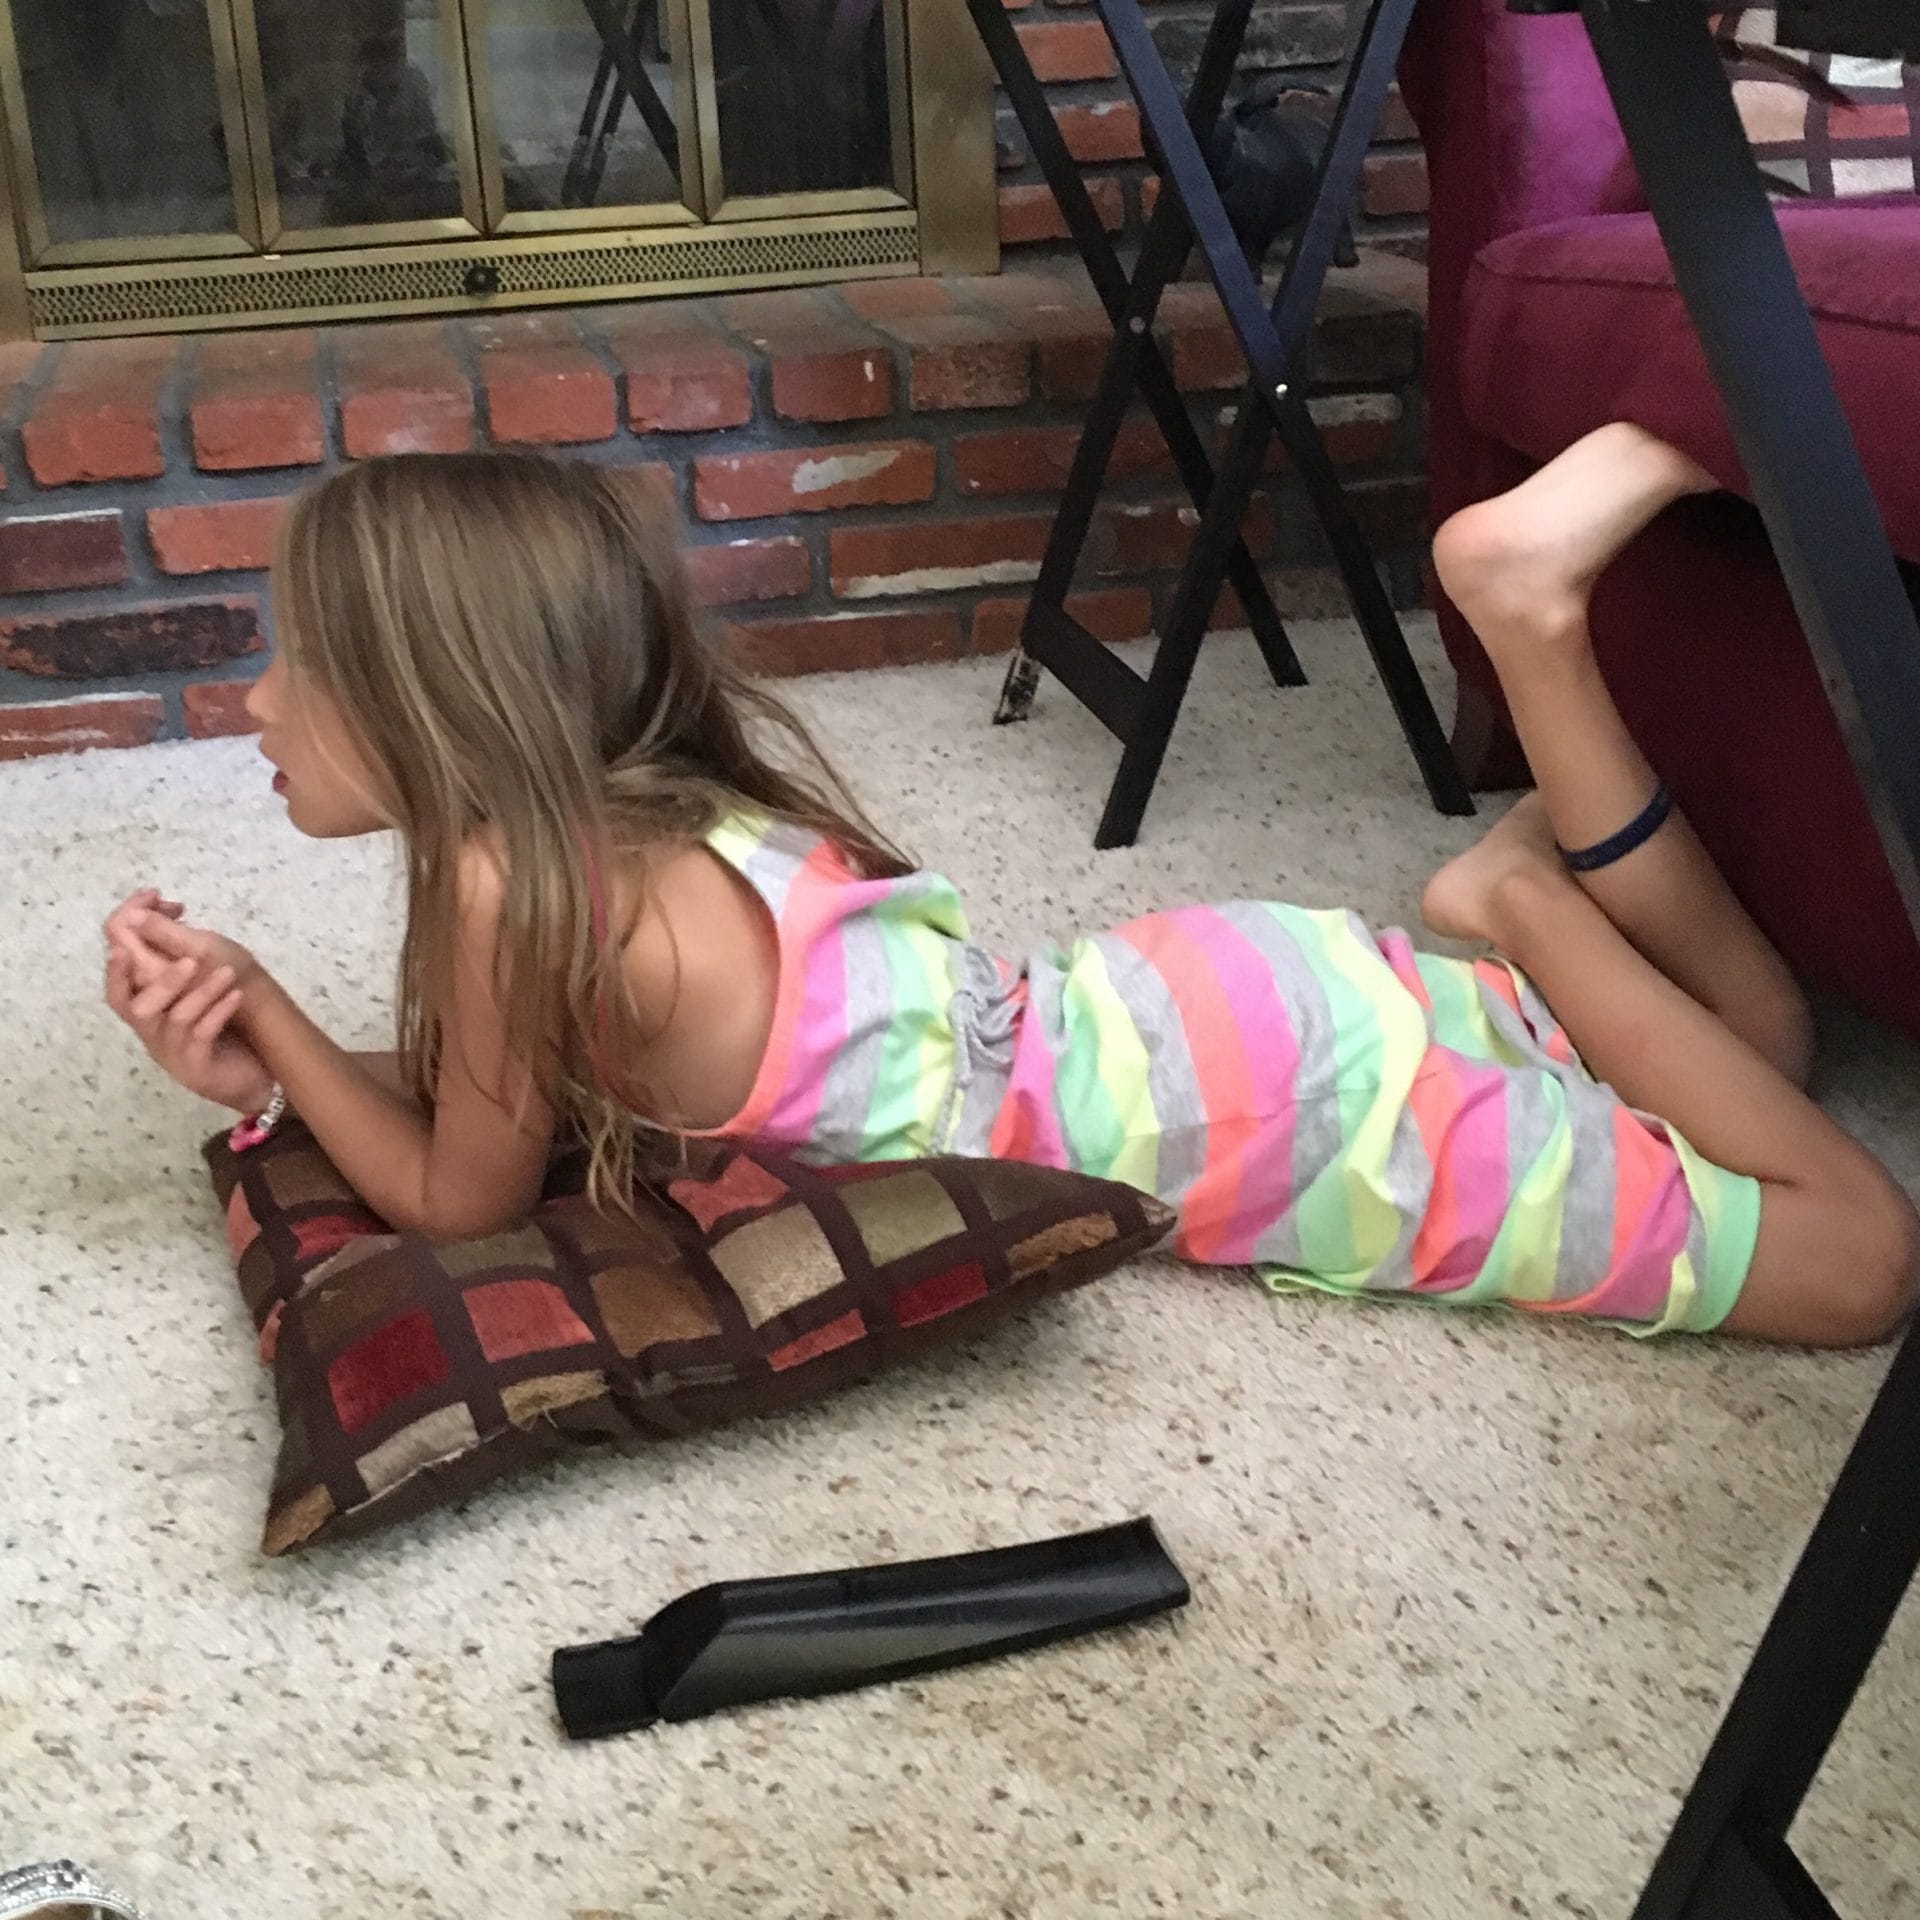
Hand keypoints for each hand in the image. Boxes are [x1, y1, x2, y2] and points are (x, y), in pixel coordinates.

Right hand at [103, 894, 274, 1112]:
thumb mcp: (206, 980)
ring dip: (201, 992)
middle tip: (190, 960)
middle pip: (134, 1006)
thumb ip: (178, 952)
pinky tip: (236, 996)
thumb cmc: (231, 1023)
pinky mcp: (197, 1066)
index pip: (119, 988)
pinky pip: (200, 1037)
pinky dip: (217, 1012)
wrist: (261, 1072)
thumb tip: (145, 914)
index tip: (122, 943)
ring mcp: (173, 1051)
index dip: (116, 968)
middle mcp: (154, 1031)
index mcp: (150, 1009)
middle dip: (161, 980)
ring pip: (174, 1019)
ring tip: (228, 973)